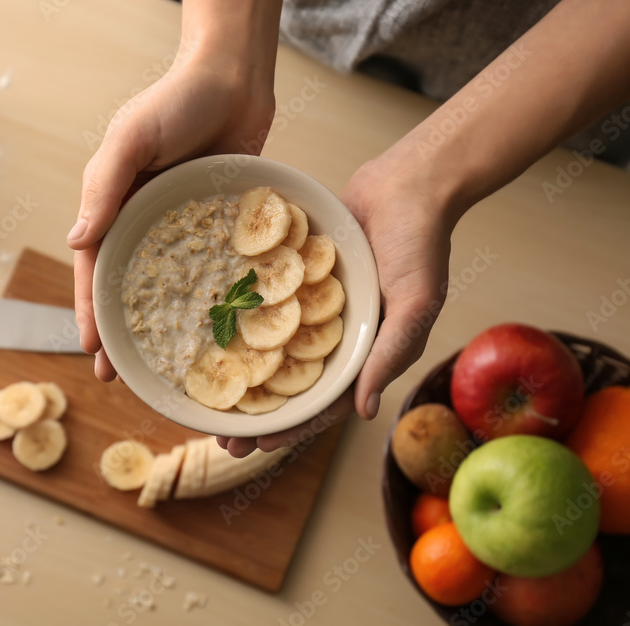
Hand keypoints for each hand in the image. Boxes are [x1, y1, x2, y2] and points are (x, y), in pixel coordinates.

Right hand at [67, 48, 274, 380]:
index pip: (94, 270)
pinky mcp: (222, 224)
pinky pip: (212, 268)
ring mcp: (184, 226)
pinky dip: (209, 298)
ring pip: (169, 286)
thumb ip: (104, 186)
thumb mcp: (131, 138)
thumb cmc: (176, 101)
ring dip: (164, 325)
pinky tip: (218, 329)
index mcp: (114, 205)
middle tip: (123, 378)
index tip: (92, 352)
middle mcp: (145, 221)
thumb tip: (76, 241)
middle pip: (128, 287)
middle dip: (121, 332)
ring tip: (167, 366)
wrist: (234, 77)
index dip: (90, 311)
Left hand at [218, 155, 456, 456]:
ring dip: (243, 373)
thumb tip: (363, 412)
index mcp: (365, 351)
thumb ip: (389, 354)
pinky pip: (267, 302)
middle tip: (219, 438)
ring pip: (272, 348)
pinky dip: (244, 319)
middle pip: (289, 383)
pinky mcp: (297, 274)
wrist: (410, 181)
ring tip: (208, 399)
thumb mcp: (415, 302)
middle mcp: (336, 334)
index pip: (323, 401)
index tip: (258, 447)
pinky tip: (213, 331)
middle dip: (257, 413)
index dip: (292, 426)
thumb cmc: (421, 242)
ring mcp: (314, 305)